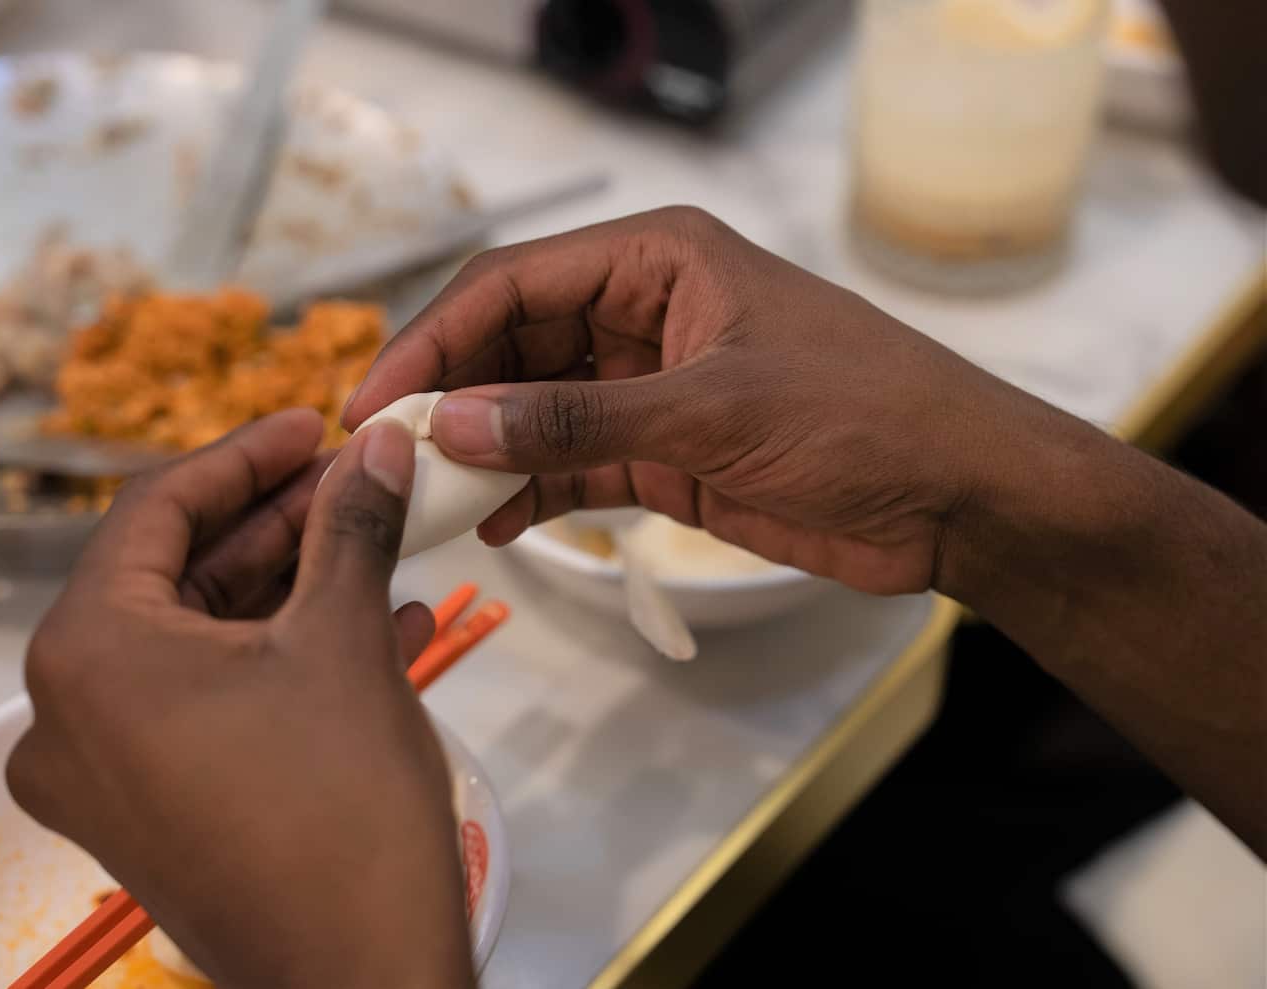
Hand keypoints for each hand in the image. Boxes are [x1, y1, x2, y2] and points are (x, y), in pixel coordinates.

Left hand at [6, 410, 474, 988]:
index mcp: (88, 656)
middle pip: (180, 577)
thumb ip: (352, 525)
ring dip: (293, 589)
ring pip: (202, 641)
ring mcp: (106, 774)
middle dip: (279, 525)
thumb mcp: (345, 638)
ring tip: (378, 547)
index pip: (158, 512)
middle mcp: (70, 715)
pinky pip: (211, 703)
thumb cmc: (340, 807)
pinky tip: (376, 625)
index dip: (245, 456)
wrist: (359, 973)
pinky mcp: (152, 812)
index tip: (310, 425)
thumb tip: (374, 450)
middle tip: (353, 484)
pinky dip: (282, 659)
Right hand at [344, 207, 1020, 595]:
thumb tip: (458, 422)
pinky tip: (492, 523)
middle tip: (388, 460)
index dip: (437, 339)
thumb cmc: (856, 416)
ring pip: (537, 412)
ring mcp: (652, 390)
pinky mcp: (667, 457)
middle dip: (453, 399)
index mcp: (658, 261)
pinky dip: (532, 492)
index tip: (378, 401)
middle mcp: (643, 316)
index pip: (515, 284)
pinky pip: (575, 466)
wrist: (952, 496)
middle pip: (514, 347)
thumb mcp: (714, 409)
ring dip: (484, 452)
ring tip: (424, 500)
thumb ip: (581, 418)